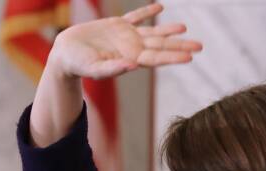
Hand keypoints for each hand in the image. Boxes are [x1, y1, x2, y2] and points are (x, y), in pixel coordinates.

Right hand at [30, 3, 201, 146]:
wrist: (64, 55)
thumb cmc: (77, 66)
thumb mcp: (94, 69)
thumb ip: (112, 69)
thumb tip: (132, 66)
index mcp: (129, 60)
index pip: (156, 59)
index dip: (173, 57)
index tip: (190, 58)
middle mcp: (131, 49)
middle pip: (160, 47)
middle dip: (180, 46)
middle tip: (200, 46)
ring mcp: (125, 37)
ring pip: (151, 32)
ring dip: (167, 30)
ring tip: (183, 28)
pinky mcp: (115, 25)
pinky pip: (134, 17)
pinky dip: (146, 12)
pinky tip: (159, 7)